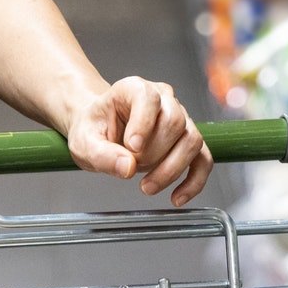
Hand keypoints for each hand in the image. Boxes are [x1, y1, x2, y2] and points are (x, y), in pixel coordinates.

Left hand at [63, 77, 213, 206]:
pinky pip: (203, 160)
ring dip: (172, 170)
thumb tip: (127, 167)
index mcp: (134, 89)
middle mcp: (162, 99)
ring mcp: (180, 118)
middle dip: (154, 154)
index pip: (148, 98)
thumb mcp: (84, 142)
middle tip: (131, 168)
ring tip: (147, 187)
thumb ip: (102, 154)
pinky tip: (177, 198)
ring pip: (192, 140)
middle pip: (175, 122)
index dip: (143, 123)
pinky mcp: (188, 141)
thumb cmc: (94, 129)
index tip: (132, 148)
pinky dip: (194, 181)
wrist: (101, 132)